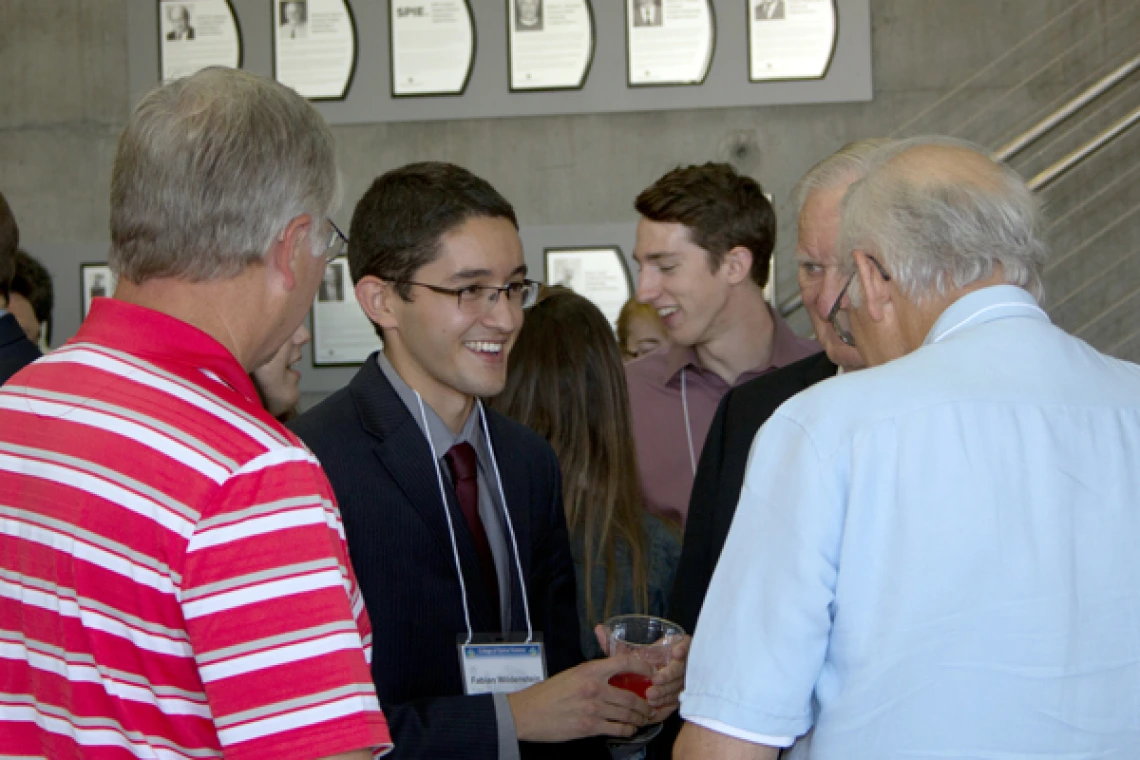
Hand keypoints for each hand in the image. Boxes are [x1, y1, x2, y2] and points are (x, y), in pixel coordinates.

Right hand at [506, 655, 654, 741]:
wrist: (528, 713)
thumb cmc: (549, 693)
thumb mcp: (572, 674)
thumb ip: (594, 674)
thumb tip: (617, 675)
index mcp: (590, 670)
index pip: (625, 662)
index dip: (644, 667)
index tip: (652, 673)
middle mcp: (594, 688)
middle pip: (631, 696)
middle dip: (646, 704)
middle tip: (651, 706)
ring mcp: (592, 709)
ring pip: (628, 714)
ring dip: (640, 718)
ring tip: (644, 719)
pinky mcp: (589, 727)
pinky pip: (617, 729)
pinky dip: (628, 730)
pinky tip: (630, 729)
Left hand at [593, 624, 689, 722]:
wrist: (641, 688)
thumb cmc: (635, 666)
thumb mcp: (626, 656)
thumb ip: (614, 644)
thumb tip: (598, 628)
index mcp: (672, 650)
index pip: (686, 646)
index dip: (684, 649)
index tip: (675, 652)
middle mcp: (679, 666)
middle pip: (682, 670)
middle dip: (670, 675)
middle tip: (656, 680)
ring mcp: (680, 683)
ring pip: (679, 687)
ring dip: (666, 691)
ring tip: (651, 696)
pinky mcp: (676, 700)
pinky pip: (675, 704)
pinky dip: (666, 707)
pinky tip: (656, 709)